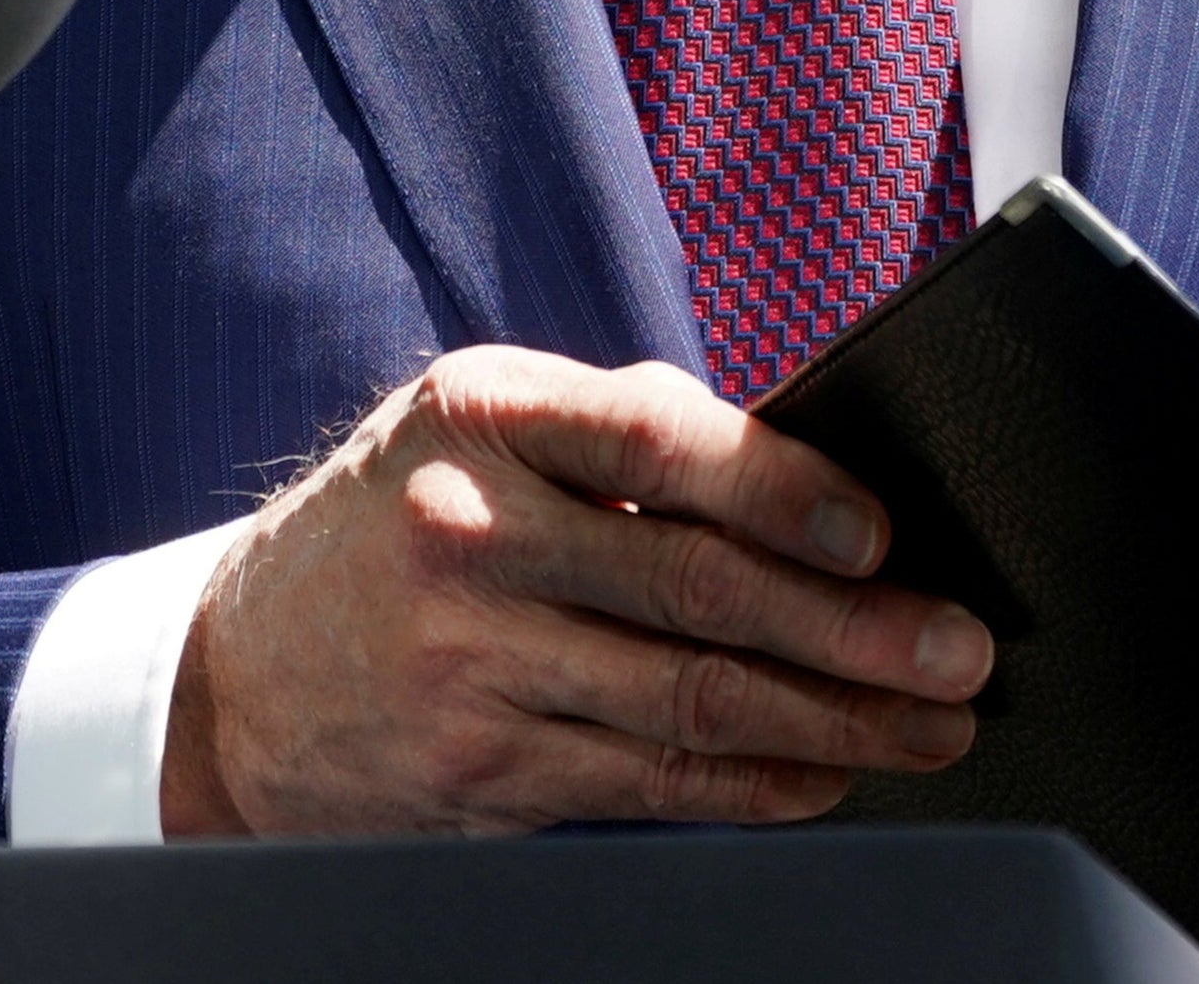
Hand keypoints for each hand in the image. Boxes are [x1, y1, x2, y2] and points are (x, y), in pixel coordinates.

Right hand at [156, 345, 987, 837]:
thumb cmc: (400, 520)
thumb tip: (806, 469)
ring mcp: (473, 660)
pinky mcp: (485, 767)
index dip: (783, 487)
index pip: (655, 440)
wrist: (239, 673)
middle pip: (697, 590)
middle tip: (959, 652)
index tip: (885, 531)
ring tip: (930, 726)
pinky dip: (758, 784)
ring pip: (692, 701)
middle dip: (855, 631)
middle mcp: (470, 532)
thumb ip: (620, 430)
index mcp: (482, 413)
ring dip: (838, 723)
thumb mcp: (477, 428)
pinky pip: (654, 782)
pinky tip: (828, 775)